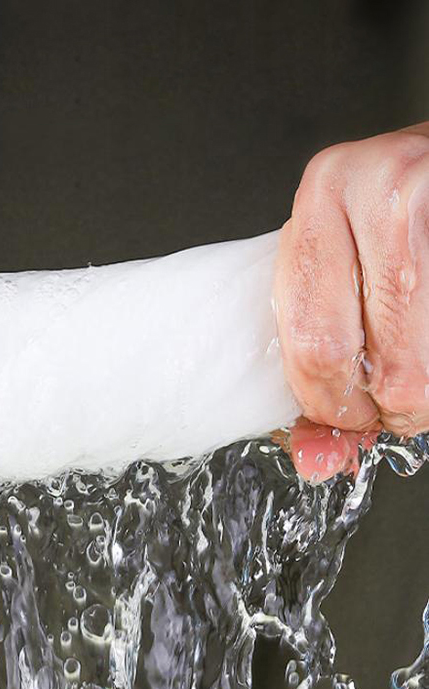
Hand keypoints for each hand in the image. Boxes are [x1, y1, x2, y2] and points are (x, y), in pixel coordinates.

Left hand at [275, 122, 428, 480]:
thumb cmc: (389, 215)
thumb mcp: (335, 271)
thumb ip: (313, 359)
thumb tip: (316, 459)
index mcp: (323, 196)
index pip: (318, 345)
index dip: (333, 403)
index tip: (344, 414)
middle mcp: (382, 187)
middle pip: (387, 363)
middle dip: (389, 406)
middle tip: (391, 401)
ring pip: (427, 365)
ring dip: (424, 392)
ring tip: (417, 367)